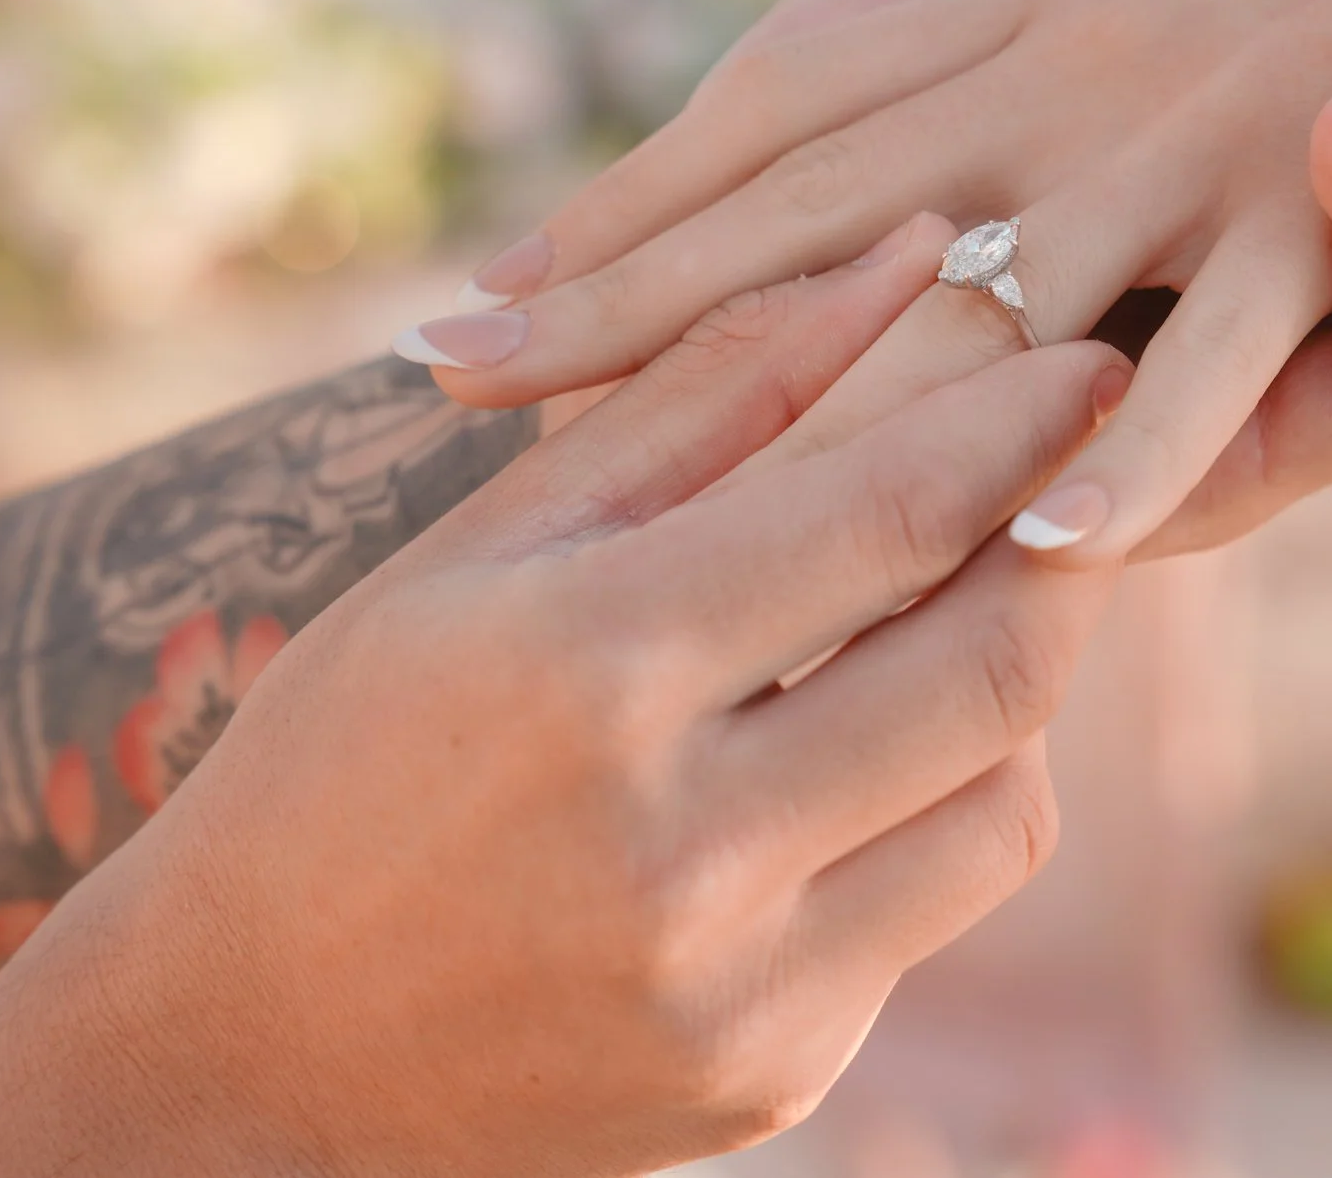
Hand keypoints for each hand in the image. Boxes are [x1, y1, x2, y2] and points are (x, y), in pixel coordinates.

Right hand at [0, 233, 1130, 1177]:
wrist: (244, 1056)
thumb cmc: (347, 758)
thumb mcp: (488, 555)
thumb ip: (706, 396)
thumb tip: (895, 257)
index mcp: (590, 673)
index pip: (888, 517)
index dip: (1018, 422)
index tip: (1086, 353)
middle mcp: (683, 846)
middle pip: (996, 663)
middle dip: (1068, 542)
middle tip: (1084, 466)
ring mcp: (741, 988)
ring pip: (1007, 799)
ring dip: (1012, 685)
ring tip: (955, 609)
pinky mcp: (777, 1075)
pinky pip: (934, 909)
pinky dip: (931, 809)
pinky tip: (859, 758)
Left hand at [413, 0, 1331, 560]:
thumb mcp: (1136, 12)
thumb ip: (1011, 92)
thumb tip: (904, 222)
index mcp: (1012, 34)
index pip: (774, 140)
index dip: (620, 223)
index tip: (472, 302)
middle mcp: (1056, 78)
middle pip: (803, 204)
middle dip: (625, 294)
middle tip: (451, 371)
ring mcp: (1168, 138)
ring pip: (969, 282)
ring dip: (820, 389)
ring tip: (659, 480)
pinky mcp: (1302, 195)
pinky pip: (1213, 341)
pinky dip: (1137, 440)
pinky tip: (1045, 543)